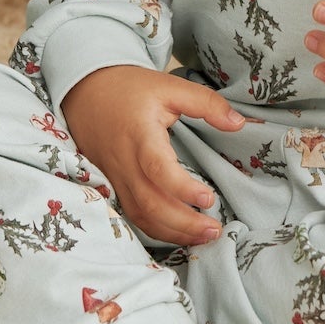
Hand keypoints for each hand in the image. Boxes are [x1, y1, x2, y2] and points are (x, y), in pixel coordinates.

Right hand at [61, 64, 245, 245]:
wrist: (85, 91)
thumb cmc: (129, 88)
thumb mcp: (169, 85)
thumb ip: (205, 103)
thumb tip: (239, 123)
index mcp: (140, 134)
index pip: (157, 168)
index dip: (182, 188)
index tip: (209, 199)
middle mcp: (124, 161)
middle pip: (150, 203)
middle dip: (184, 223)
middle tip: (215, 230)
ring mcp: (115, 176)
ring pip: (140, 215)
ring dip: (172, 232)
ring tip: (203, 237)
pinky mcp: (112, 185)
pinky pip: (132, 214)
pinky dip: (155, 229)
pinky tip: (179, 233)